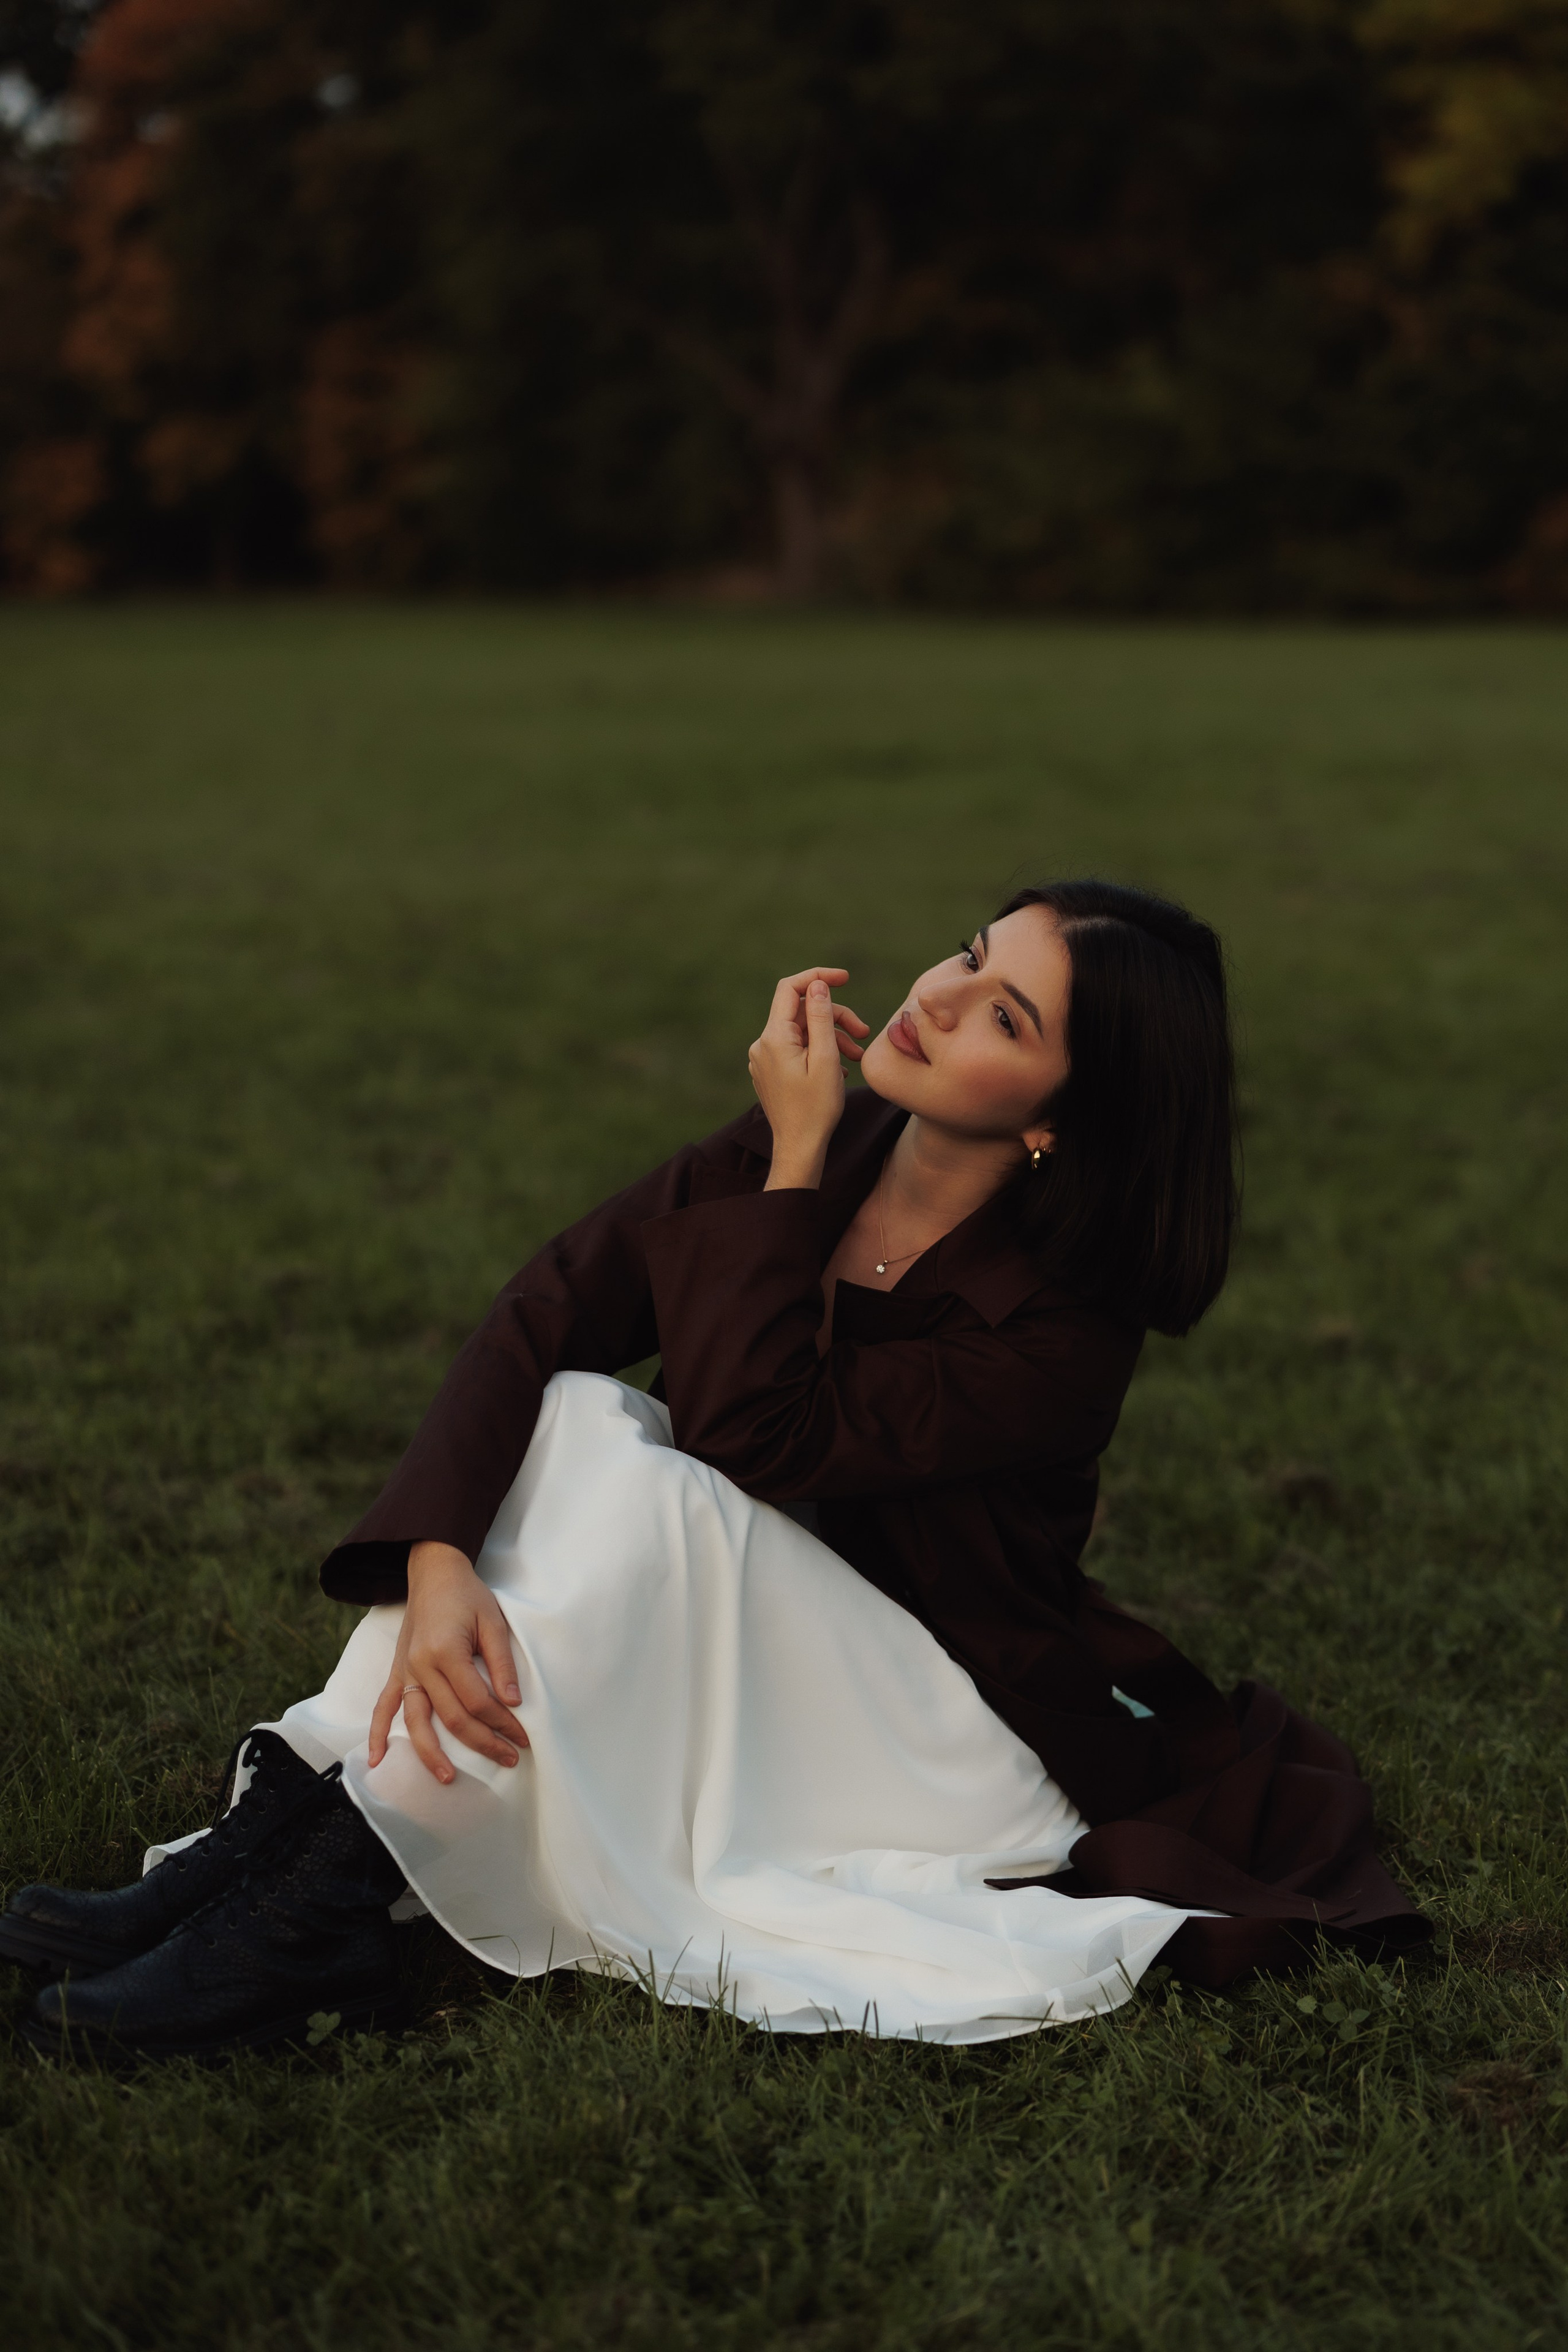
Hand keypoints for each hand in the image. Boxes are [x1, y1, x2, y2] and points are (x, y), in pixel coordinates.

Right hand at [368, 1541, 528, 1784]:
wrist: (434, 1573)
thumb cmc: (467, 1595)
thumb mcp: (493, 1621)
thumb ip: (501, 1663)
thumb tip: (512, 1702)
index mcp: (447, 1651)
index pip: (477, 1701)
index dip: (502, 1723)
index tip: (522, 1737)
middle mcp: (421, 1665)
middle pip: (452, 1717)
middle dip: (483, 1742)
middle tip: (508, 1759)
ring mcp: (405, 1670)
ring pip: (416, 1721)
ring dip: (431, 1753)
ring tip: (448, 1779)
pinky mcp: (397, 1671)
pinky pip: (383, 1706)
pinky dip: (376, 1733)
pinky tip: (377, 1759)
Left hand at [748, 966, 868, 1190]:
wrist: (799, 1149)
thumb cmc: (816, 1109)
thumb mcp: (826, 1059)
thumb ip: (822, 1018)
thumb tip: (818, 985)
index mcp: (774, 1037)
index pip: (791, 988)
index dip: (818, 978)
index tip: (846, 978)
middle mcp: (763, 1044)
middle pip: (802, 1012)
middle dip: (835, 1016)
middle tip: (864, 1032)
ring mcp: (765, 1058)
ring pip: (802, 1031)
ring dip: (832, 1037)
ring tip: (857, 1056)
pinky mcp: (771, 1071)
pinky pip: (797, 1049)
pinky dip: (820, 1051)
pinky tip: (840, 1069)